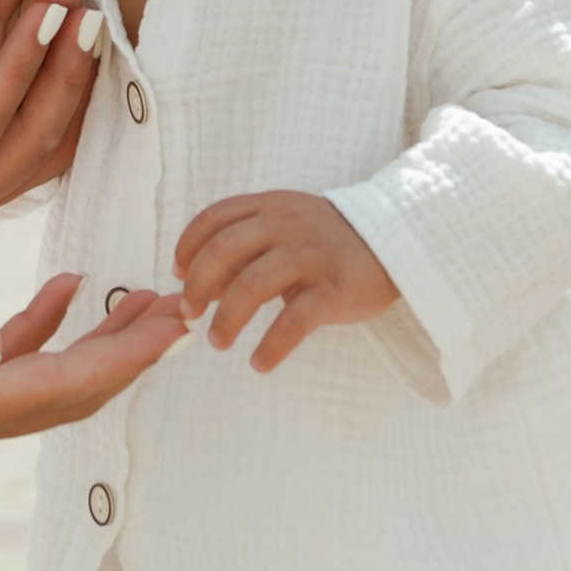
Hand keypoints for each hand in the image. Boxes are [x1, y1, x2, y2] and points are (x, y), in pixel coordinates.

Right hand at [0, 274, 189, 464]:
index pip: (56, 391)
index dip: (122, 358)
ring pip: (46, 380)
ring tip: (150, 298)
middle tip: (188, 307)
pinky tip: (67, 291)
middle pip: (68, 394)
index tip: (174, 322)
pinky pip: (6, 364)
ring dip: (100, 343)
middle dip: (133, 354)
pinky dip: (45, 330)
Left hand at [172, 190, 398, 371]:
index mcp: (270, 207)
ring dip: (227, 318)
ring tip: (218, 342)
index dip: (188, 246)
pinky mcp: (333, 289)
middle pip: (224, 250)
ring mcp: (310, 256)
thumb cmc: (328, 242)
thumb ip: (245, 250)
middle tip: (189, 315)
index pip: (214, 218)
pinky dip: (271, 346)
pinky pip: (294, 321)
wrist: (394, 243)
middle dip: (197, 286)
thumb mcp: (285, 231)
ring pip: (252, 285)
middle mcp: (286, 225)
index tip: (176, 274)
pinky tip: (259, 363)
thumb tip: (197, 286)